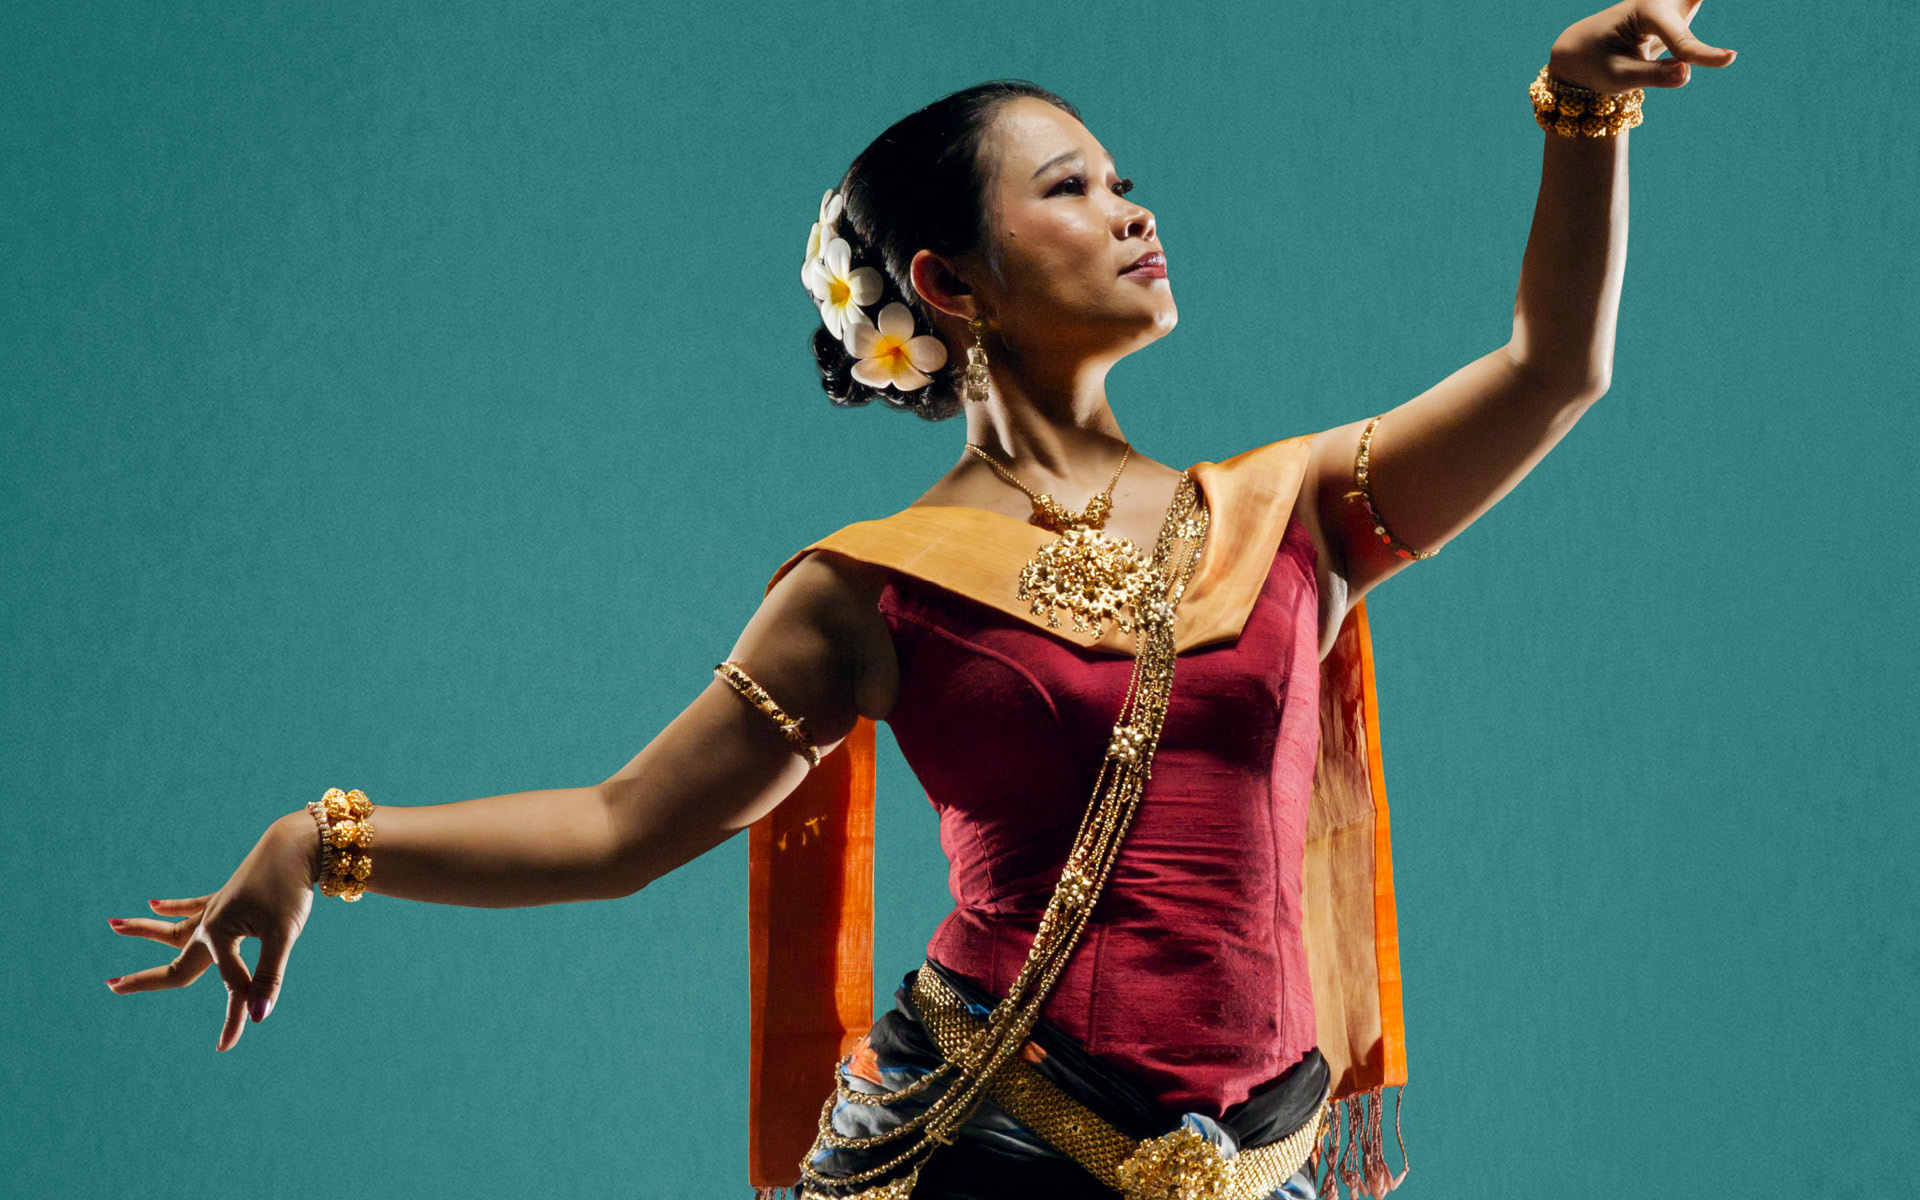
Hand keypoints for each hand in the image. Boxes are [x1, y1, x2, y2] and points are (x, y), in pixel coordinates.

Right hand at [105, 812, 320, 1051]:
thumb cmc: (289, 889)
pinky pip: (193, 906)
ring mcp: (215, 910)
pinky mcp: (225, 897)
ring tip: (113, 924)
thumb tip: (258, 1015)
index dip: (234, 1016)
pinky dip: (174, 906)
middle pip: (175, 961)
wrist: (296, 845)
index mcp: (219, 936)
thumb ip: (270, 974)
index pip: (230, 986)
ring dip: (144, 929)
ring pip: (173, 928)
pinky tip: (155, 901)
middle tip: (110, 986)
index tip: (225, 1048)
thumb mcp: (283, 934)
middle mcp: (209, 924)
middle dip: (143, 978)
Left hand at [1551, 0, 1737, 92]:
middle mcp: (1659, 1)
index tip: (1730, 59)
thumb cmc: (1595, 63)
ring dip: (1694, 1)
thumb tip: (1687, 73)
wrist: (1579, 51)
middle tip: (1725, 43)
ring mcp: (1669, 5)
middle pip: (1689, 0)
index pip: (1679, 37)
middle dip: (1694, 0)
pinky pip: (1691, 2)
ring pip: (1690, 0)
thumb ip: (1654, 76)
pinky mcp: (1677, 14)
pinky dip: (1693, 4)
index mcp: (1643, 11)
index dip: (1700, 53)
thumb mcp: (1618, 77)